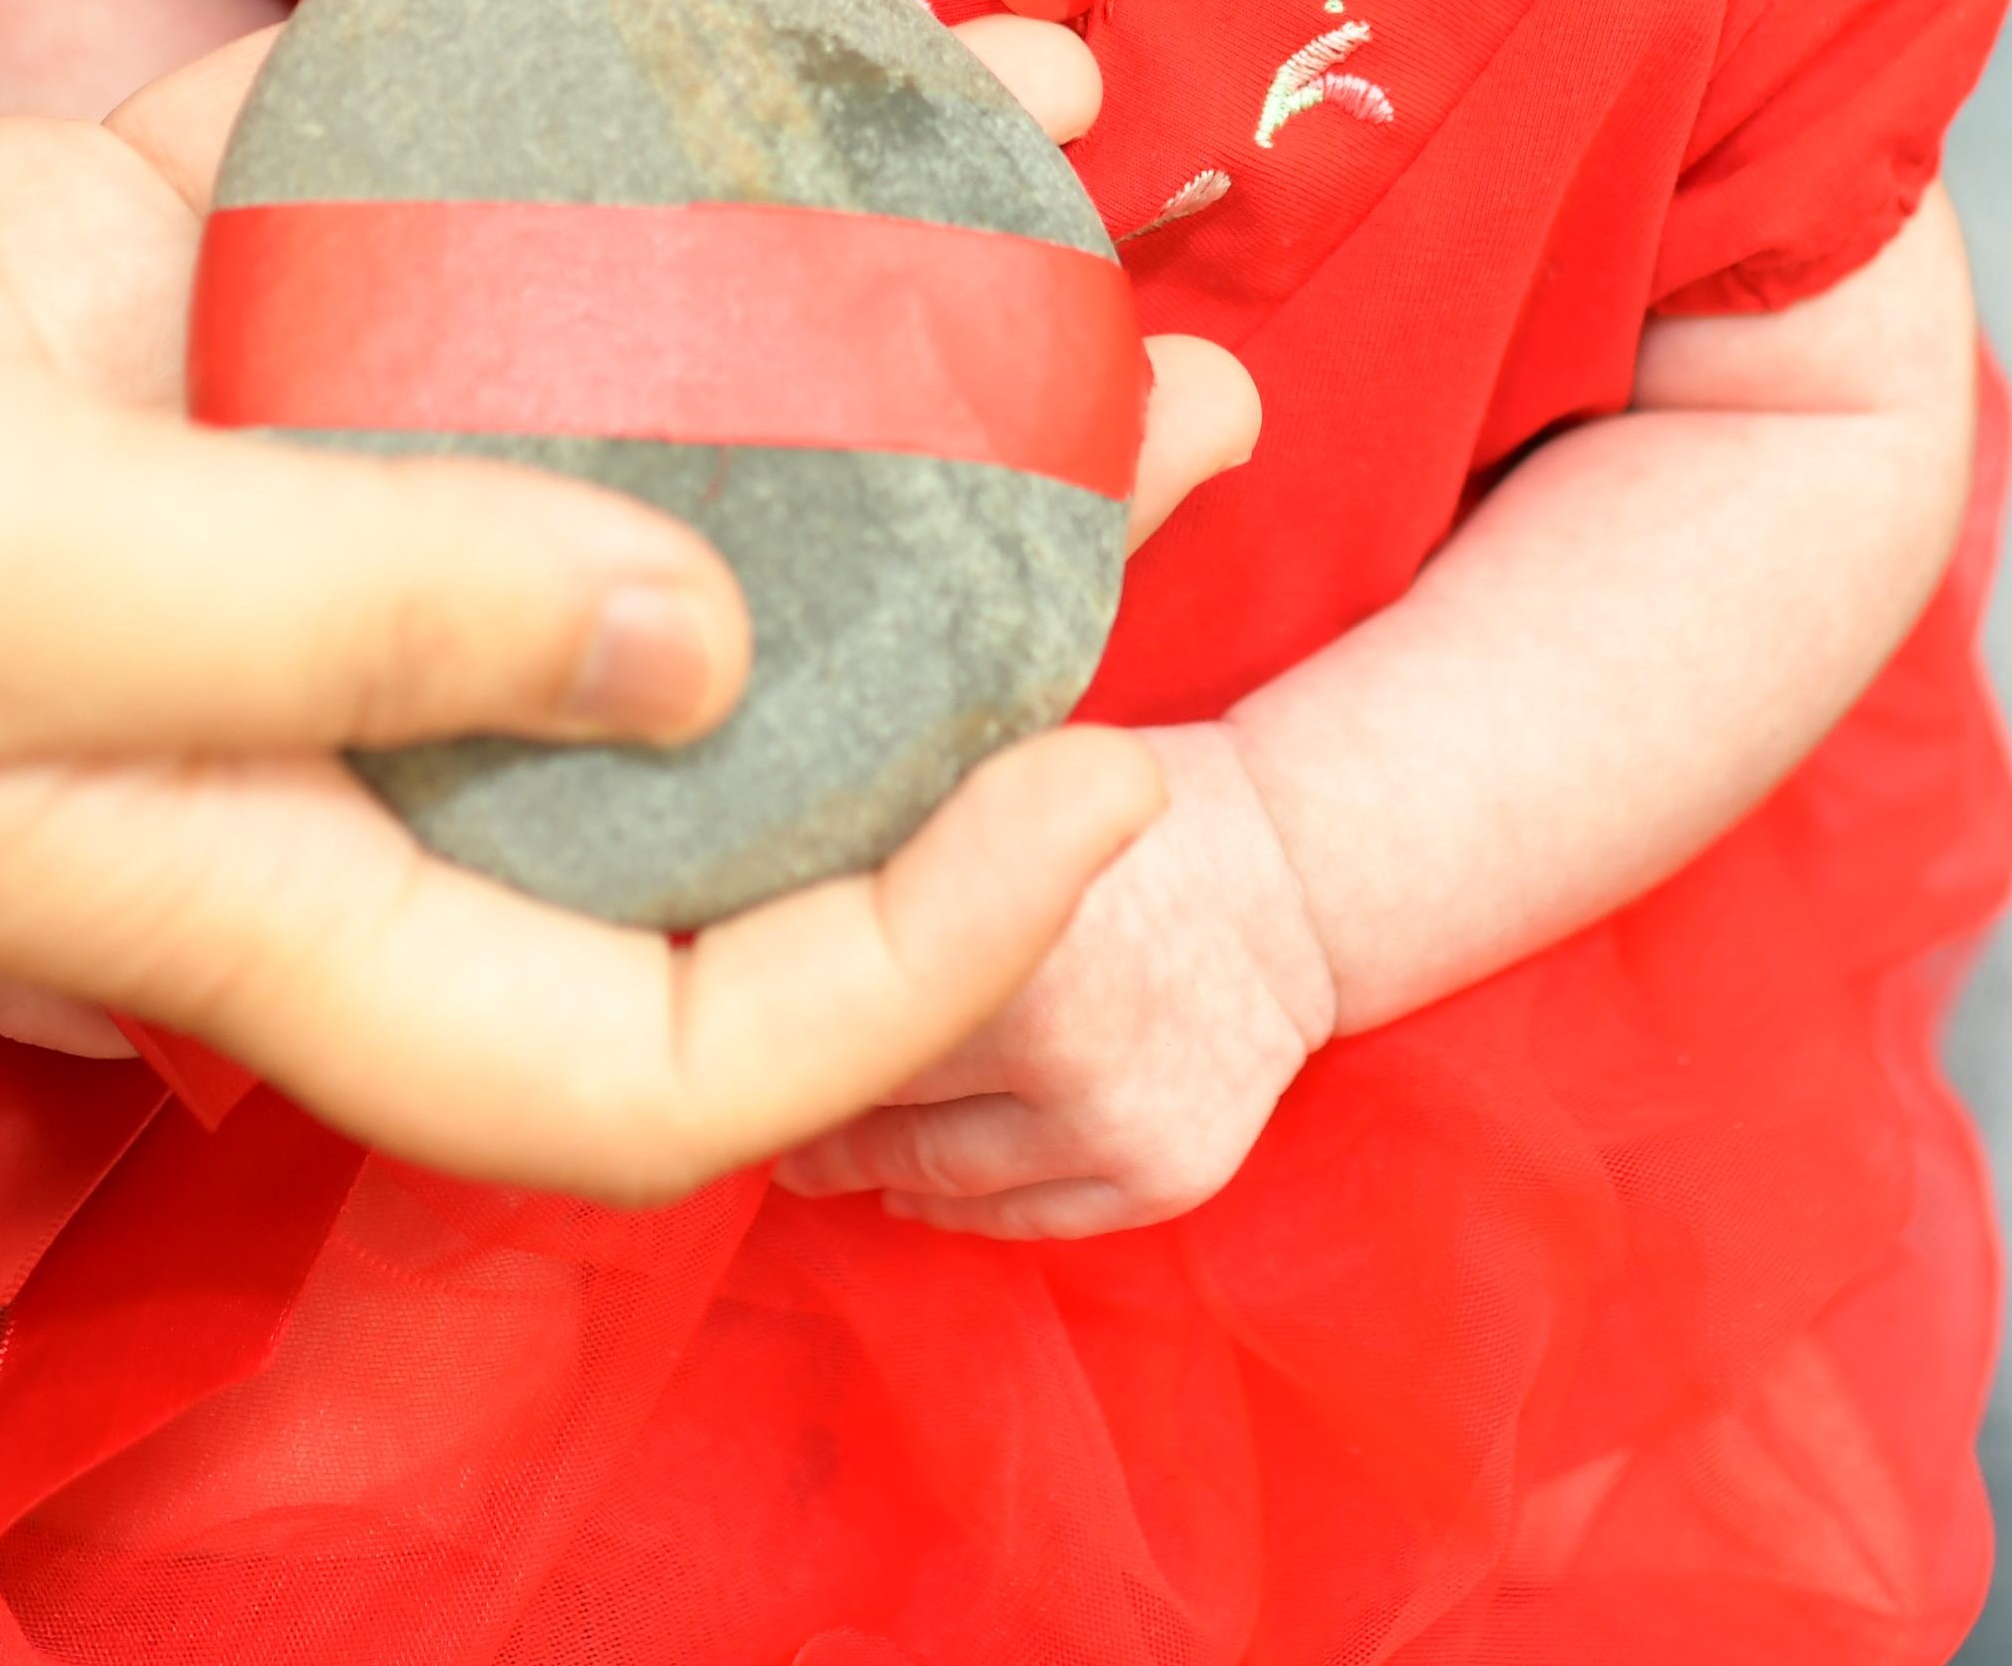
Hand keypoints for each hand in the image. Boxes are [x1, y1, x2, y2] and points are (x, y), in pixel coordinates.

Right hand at [0, 37, 1171, 1202]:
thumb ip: (357, 613)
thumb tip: (704, 640)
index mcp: (227, 881)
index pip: (650, 1031)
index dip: (912, 944)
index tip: (1113, 751)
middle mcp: (251, 719)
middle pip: (676, 715)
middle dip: (948, 585)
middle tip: (1183, 396)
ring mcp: (190, 498)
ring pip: (574, 424)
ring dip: (804, 302)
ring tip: (1038, 135)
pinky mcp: (111, 295)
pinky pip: (397, 203)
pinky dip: (555, 104)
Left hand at [769, 722, 1336, 1235]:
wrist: (1299, 878)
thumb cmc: (1129, 815)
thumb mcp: (1000, 796)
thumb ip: (896, 867)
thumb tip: (734, 902)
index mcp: (1014, 949)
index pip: (840, 1022)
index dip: (773, 1016)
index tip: (712, 1011)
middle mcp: (1067, 1057)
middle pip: (878, 1109)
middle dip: (812, 1101)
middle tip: (754, 1087)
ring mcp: (1120, 1131)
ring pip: (940, 1181)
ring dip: (868, 1163)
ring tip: (813, 1146)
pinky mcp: (1165, 1178)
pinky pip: (1023, 1216)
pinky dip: (958, 1203)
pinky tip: (907, 1179)